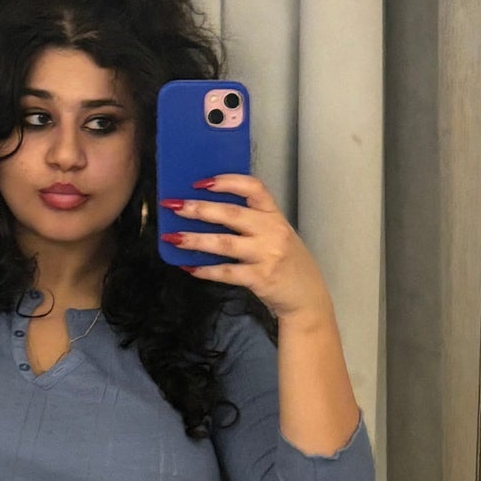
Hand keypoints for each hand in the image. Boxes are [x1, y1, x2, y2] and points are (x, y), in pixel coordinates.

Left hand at [161, 175, 334, 323]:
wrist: (308, 299)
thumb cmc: (289, 264)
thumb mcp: (279, 235)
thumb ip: (254, 222)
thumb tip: (212, 212)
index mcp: (275, 216)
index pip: (253, 187)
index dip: (226, 182)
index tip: (201, 183)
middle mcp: (272, 231)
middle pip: (231, 213)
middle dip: (199, 209)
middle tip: (174, 206)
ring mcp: (266, 255)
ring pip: (224, 243)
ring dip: (195, 240)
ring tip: (173, 238)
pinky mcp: (259, 278)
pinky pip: (226, 272)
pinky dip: (206, 270)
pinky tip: (189, 268)